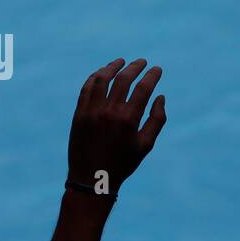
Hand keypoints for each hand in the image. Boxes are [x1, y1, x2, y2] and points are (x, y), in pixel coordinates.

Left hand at [67, 58, 166, 193]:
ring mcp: (91, 111)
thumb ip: (157, 120)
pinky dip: (96, 77)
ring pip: (102, 79)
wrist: (92, 178)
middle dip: (135, 67)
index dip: (152, 76)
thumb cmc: (123, 163)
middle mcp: (109, 112)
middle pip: (123, 79)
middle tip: (142, 62)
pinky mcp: (79, 113)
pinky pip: (87, 88)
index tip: (157, 69)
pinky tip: (103, 73)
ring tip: (121, 62)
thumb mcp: (146, 145)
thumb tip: (160, 97)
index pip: (143, 89)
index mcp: (128, 120)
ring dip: (113, 67)